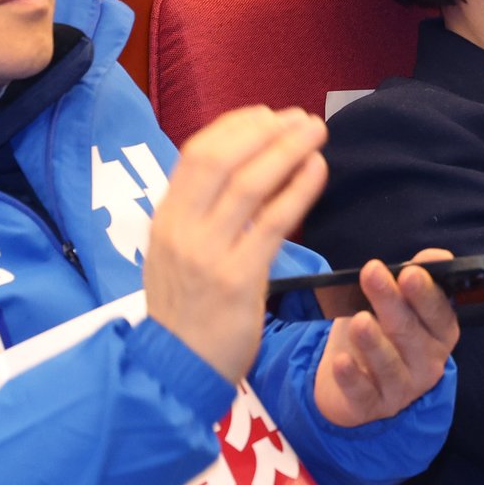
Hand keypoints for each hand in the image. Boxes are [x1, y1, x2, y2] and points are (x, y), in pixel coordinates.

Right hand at [144, 106, 328, 383]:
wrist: (176, 369)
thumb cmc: (188, 308)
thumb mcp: (181, 252)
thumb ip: (206, 212)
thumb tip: (250, 165)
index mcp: (165, 218)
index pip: (196, 154)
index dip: (235, 126)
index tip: (267, 115)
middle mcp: (181, 229)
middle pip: (221, 159)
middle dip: (264, 130)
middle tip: (301, 119)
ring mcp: (207, 254)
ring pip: (249, 184)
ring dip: (287, 150)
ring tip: (317, 133)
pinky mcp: (238, 280)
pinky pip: (273, 222)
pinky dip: (298, 189)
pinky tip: (318, 170)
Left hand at [313, 249, 459, 426]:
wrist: (355, 382)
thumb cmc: (383, 331)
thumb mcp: (398, 301)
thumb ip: (417, 275)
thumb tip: (437, 257)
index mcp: (440, 334)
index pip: (439, 313)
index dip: (425, 293)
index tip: (409, 272)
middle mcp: (428, 364)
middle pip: (411, 334)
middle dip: (391, 302)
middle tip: (372, 273)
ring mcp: (401, 390)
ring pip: (389, 365)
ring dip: (374, 342)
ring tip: (359, 320)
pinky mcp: (371, 408)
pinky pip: (362, 394)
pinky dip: (352, 378)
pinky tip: (341, 361)